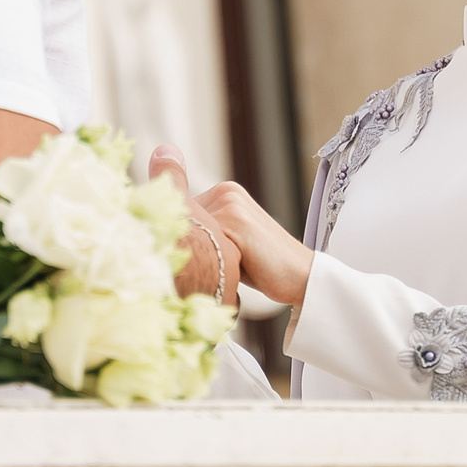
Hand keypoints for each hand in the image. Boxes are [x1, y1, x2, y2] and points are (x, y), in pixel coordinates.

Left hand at [153, 145, 315, 308]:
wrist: (300, 275)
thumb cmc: (261, 266)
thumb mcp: (228, 242)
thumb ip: (205, 231)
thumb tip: (167, 240)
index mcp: (224, 191)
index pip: (181, 213)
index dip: (183, 239)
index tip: (195, 258)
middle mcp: (226, 190)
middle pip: (182, 222)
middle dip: (189, 247)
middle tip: (213, 268)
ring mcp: (230, 203)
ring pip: (190, 234)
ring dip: (199, 257)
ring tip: (226, 270)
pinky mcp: (235, 219)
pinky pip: (203, 243)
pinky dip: (208, 262)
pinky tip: (228, 272)